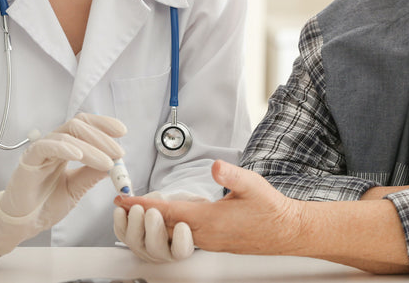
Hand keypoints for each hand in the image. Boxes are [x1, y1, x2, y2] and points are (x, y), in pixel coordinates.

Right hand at [0, 113, 125, 256]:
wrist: (23, 224)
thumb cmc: (45, 204)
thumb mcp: (77, 188)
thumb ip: (92, 174)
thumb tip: (115, 162)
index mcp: (65, 148)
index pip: (85, 126)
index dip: (103, 124)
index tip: (123, 131)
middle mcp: (53, 145)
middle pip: (78, 126)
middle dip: (102, 136)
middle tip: (118, 152)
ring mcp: (40, 151)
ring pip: (67, 135)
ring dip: (91, 147)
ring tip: (107, 163)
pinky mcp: (28, 160)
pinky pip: (45, 146)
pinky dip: (64, 148)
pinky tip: (79, 155)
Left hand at [113, 191, 205, 261]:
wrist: (167, 208)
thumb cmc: (182, 208)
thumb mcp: (191, 202)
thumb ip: (193, 201)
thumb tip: (186, 192)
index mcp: (182, 245)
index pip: (182, 249)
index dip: (181, 240)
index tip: (182, 225)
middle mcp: (163, 251)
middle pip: (156, 248)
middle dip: (153, 229)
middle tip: (153, 213)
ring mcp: (144, 247)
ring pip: (136, 243)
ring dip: (135, 224)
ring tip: (137, 208)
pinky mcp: (130, 239)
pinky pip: (122, 234)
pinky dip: (120, 221)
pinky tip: (121, 210)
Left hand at [116, 161, 304, 255]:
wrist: (286, 231)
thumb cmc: (270, 208)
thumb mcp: (252, 185)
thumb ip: (231, 175)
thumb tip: (214, 166)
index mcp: (209, 220)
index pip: (167, 213)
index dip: (142, 205)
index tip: (123, 200)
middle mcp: (204, 235)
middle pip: (163, 226)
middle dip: (141, 214)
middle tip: (123, 204)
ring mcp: (208, 241)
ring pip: (172, 232)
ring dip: (154, 221)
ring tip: (140, 209)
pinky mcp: (213, 243)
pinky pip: (183, 236)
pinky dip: (170, 226)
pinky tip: (168, 218)